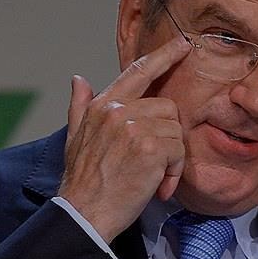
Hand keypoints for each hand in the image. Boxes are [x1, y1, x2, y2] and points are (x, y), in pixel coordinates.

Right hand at [59, 37, 191, 242]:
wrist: (84, 213)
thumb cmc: (83, 183)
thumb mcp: (74, 139)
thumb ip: (79, 107)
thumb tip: (78, 79)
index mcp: (102, 106)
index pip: (138, 72)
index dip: (164, 56)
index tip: (183, 45)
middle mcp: (117, 111)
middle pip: (168, 107)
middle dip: (168, 137)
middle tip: (156, 165)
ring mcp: (134, 127)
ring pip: (176, 130)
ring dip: (172, 159)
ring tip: (153, 179)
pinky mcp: (150, 148)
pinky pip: (178, 151)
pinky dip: (174, 173)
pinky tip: (158, 187)